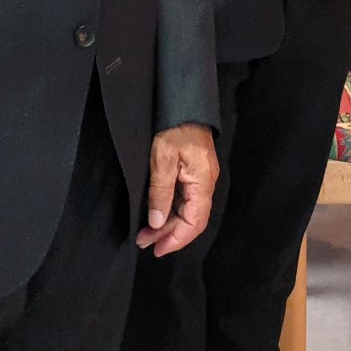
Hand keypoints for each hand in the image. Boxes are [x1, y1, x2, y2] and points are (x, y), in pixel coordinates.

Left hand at [137, 123, 217, 257]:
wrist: (183, 102)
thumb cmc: (173, 126)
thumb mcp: (162, 158)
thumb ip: (161, 192)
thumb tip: (157, 222)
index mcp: (202, 182)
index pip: (194, 222)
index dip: (176, 239)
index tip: (156, 249)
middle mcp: (206, 183)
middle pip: (191, 220)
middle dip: (169, 234)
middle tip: (145, 242)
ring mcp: (201, 178)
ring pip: (188, 211)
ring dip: (168, 224)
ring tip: (147, 233)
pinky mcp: (194, 171)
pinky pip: (185, 199)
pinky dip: (171, 210)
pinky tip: (158, 215)